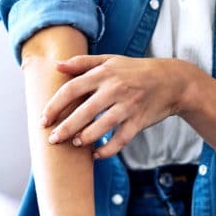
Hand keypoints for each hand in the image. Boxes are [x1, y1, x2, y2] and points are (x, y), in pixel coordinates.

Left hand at [39, 55, 192, 158]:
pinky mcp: (139, 121)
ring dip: (85, 138)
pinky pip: (121, 139)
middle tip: (53, 140)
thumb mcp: (111, 60)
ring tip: (75, 144)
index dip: (55, 106)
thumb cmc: (136, 71)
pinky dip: (107, 150)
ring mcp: (128, 106)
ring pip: (102, 126)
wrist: (172, 81)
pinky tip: (96, 155)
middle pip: (84, 111)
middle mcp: (115, 89)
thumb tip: (56, 66)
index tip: (43, 120)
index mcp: (104, 73)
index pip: (72, 89)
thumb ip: (83, 63)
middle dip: (65, 128)